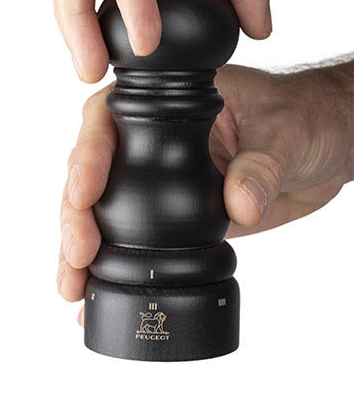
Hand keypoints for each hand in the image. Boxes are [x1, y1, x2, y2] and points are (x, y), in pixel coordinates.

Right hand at [56, 60, 353, 324]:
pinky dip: (115, 270)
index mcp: (169, 101)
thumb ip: (261, 166)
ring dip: (83, 251)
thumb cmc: (306, 114)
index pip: (108, 119)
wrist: (330, 143)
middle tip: (78, 254)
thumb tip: (239, 204)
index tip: (83, 194)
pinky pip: (137, 242)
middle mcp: (152, 140)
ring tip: (73, 288)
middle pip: (93, 174)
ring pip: (104, 213)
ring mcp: (159, 182)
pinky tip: (96, 298)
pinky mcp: (176, 217)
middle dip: (76, 216)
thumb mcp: (286, 132)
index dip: (87, 156)